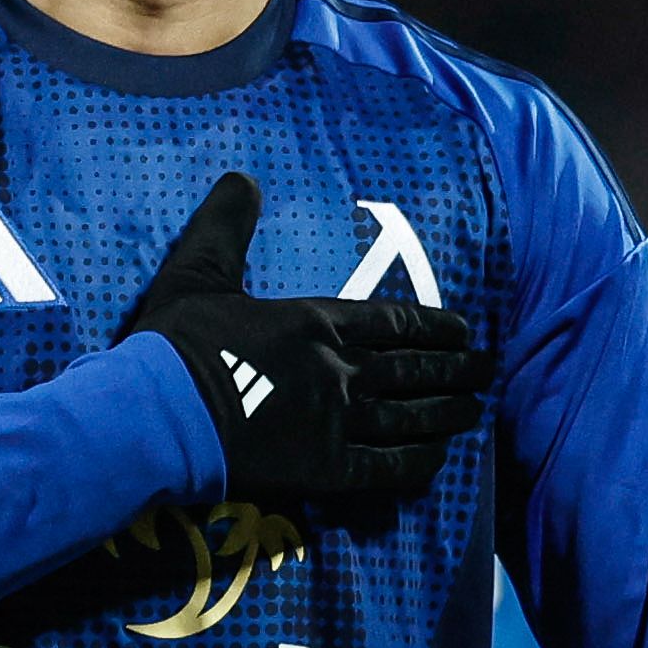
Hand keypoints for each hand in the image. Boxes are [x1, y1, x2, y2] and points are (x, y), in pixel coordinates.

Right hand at [126, 173, 494, 495]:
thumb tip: (241, 176)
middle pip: (414, 369)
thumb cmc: (177, 344)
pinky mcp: (326, 471)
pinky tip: (437, 462)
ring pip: (411, 418)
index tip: (464, 329)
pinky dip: (417, 465)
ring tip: (475, 412)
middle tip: (487, 370)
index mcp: (315, 322)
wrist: (160, 415)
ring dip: (447, 414)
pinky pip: (386, 468)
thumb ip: (226, 224)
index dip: (434, 326)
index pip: (393, 321)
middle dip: (456, 369)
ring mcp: (338, 423)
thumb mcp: (198, 269)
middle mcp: (340, 370)